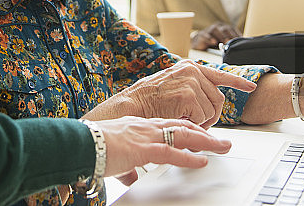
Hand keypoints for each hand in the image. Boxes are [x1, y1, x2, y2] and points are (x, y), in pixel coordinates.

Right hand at [85, 60, 255, 127]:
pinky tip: (181, 121)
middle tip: (198, 124)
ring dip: (201, 122)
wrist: (129, 107)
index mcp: (187, 68)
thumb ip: (190, 90)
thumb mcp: (170, 88)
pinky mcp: (188, 95)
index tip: (249, 86)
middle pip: (218, 99)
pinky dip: (195, 125)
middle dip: (212, 115)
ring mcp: (190, 81)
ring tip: (183, 121)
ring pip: (212, 110)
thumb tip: (207, 104)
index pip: (218, 74)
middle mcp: (191, 70)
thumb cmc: (145, 102)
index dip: (236, 81)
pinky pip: (203, 117)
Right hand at [97, 116, 231, 177]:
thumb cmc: (93, 147)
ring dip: (206, 142)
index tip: (203, 135)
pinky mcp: (144, 149)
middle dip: (206, 134)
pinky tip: (202, 161)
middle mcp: (147, 126)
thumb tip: (132, 179)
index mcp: (140, 126)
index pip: (171, 125)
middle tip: (223, 141)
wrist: (81, 143)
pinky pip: (172, 152)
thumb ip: (127, 167)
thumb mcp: (115, 157)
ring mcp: (146, 136)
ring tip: (222, 148)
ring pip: (184, 135)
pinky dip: (190, 157)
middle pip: (183, 126)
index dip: (190, 130)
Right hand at [191, 22, 239, 50]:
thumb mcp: (223, 42)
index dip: (236, 34)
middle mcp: (217, 26)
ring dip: (221, 36)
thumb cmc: (215, 42)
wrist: (200, 42)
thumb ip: (231, 42)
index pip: (231, 28)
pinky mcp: (202, 34)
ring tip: (225, 42)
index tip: (240, 41)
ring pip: (215, 29)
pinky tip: (214, 42)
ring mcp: (208, 29)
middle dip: (229, 35)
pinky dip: (210, 38)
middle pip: (224, 28)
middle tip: (233, 42)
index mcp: (223, 27)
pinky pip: (206, 35)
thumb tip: (241, 46)